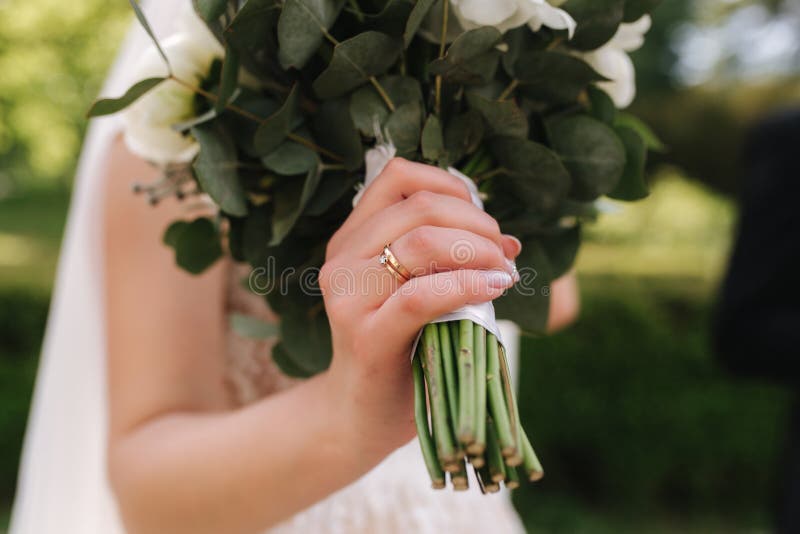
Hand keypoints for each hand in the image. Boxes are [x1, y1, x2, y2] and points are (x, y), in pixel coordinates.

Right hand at [318, 158, 521, 465]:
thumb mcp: (412, 290)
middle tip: (503, 249)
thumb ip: (445, 258)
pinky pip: (422, 294)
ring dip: (477, 249)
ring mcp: (349, 297)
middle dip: (476, 221)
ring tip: (504, 270)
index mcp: (351, 239)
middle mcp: (342, 260)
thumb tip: (508, 239)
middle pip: (419, 207)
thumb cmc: (398, 348)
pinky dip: (468, 284)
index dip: (450, 183)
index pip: (397, 176)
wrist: (361, 414)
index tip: (482, 215)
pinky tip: (495, 288)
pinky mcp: (366, 336)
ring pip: (421, 242)